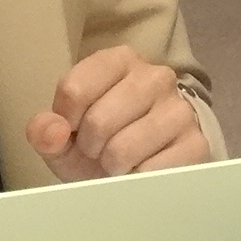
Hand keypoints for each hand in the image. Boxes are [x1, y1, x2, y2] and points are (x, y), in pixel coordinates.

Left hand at [26, 45, 209, 180]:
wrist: (141, 167)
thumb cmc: (99, 143)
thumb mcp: (63, 136)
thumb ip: (45, 129)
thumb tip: (52, 132)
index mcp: (119, 60)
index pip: (73, 89)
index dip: (64, 121)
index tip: (72, 129)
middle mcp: (155, 76)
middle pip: (98, 121)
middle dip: (90, 146)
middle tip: (98, 149)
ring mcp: (179, 109)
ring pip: (122, 149)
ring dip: (111, 165)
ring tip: (118, 161)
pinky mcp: (196, 144)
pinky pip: (149, 172)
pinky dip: (136, 181)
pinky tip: (140, 171)